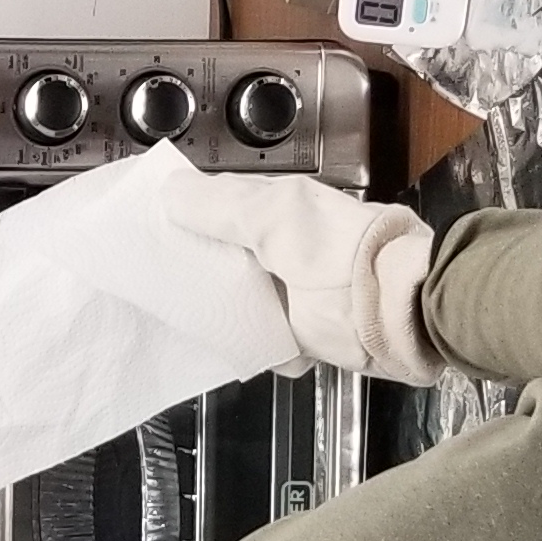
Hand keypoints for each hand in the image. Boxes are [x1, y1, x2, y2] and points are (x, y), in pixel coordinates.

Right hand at [158, 169, 441, 384]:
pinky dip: (241, 345)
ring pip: (236, 298)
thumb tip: (170, 193)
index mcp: (277, 210)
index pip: (215, 206)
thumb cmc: (342, 257)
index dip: (180, 215)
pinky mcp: (300, 335)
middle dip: (191, 267)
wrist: (401, 313)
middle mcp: (282, 247)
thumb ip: (222, 207)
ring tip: (171, 314)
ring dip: (213, 309)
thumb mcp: (275, 219)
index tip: (140, 229)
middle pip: (221, 256)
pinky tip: (216, 347)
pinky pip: (257, 339)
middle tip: (146, 278)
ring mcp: (291, 292)